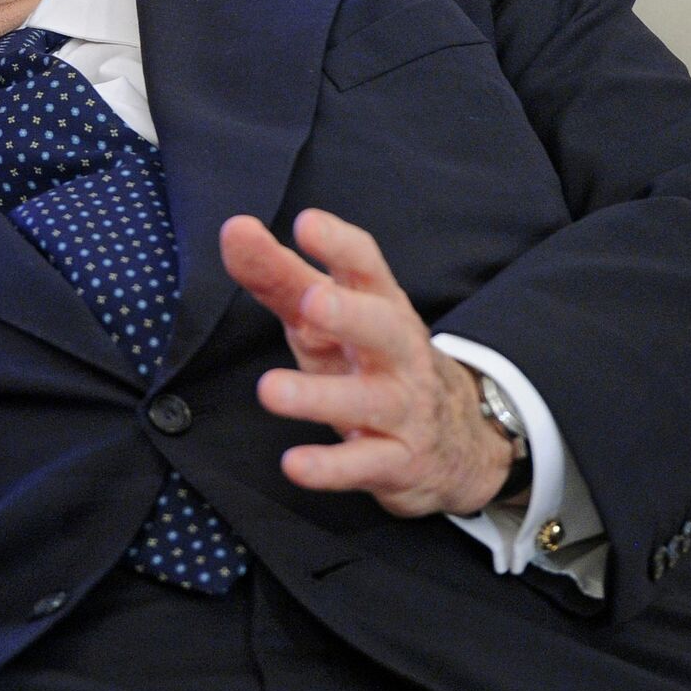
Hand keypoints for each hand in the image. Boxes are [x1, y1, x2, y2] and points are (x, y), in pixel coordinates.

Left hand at [220, 209, 511, 517]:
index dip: (339, 244)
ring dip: (318, 397)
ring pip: (366, 401)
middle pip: (383, 327)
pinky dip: (330, 468)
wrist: (455, 441)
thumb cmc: (368, 358)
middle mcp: (398, 353)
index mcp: (379, 305)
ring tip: (269, 390)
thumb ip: (278, 274)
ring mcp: (402, 409)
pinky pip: (363, 465)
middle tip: (311, 302)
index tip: (306, 222)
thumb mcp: (324, 316)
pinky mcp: (396, 461)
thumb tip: (234, 228)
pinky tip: (294, 465)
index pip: (367, 266)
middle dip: (350, 314)